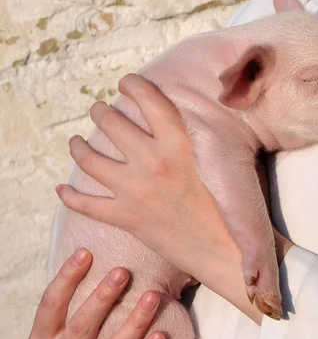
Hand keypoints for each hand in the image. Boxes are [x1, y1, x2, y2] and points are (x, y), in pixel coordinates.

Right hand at [27, 249, 165, 338]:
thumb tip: (94, 248)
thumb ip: (75, 297)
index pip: (51, 305)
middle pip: (82, 327)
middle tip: (123, 272)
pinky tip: (161, 335)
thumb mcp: (65, 323)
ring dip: (135, 322)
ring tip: (152, 297)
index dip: (67, 278)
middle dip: (103, 298)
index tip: (86, 252)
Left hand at [56, 74, 291, 322]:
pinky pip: (87, 205)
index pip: (147, 98)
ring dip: (78, 146)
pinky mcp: (127, 219)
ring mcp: (135, 191)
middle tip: (99, 111)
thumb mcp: (229, 162)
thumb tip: (202, 119)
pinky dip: (70, 197)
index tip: (126, 84)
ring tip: (75, 142)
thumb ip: (207, 139)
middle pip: (111, 123)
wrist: (228, 253)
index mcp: (180, 143)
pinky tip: (62, 190)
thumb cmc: (235, 210)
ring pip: (90, 158)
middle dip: (101, 112)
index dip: (132, 85)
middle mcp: (152, 161)